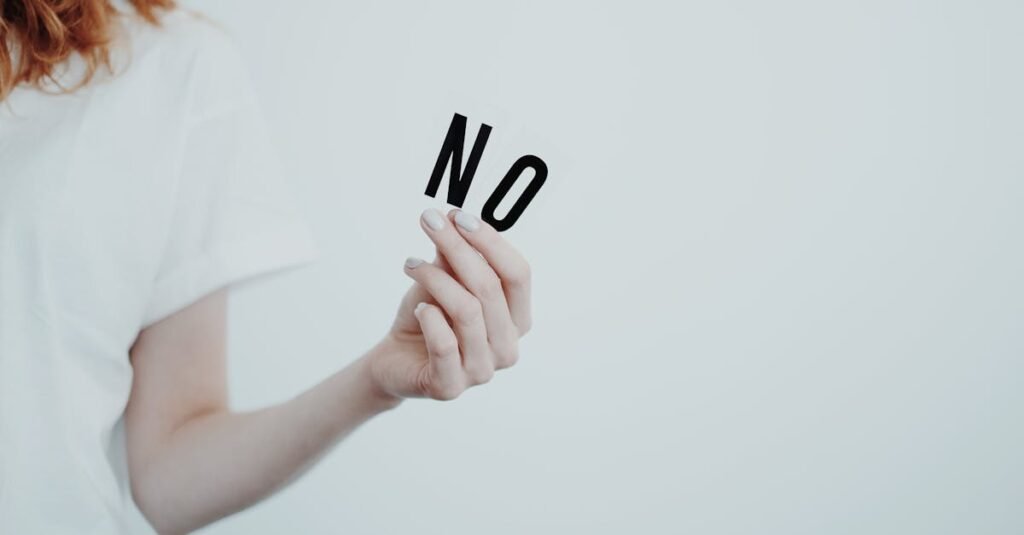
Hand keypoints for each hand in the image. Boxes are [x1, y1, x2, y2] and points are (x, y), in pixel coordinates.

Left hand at [366, 208, 532, 400]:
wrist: (395, 359)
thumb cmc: (429, 317)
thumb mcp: (443, 280)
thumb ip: (453, 256)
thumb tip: (452, 220)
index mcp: (517, 320)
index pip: (518, 274)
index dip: (491, 241)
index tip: (458, 215)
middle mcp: (508, 347)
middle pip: (490, 287)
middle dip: (458, 248)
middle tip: (428, 221)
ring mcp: (482, 371)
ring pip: (467, 311)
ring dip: (436, 279)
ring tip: (411, 264)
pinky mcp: (451, 387)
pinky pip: (444, 344)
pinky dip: (429, 318)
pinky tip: (418, 308)